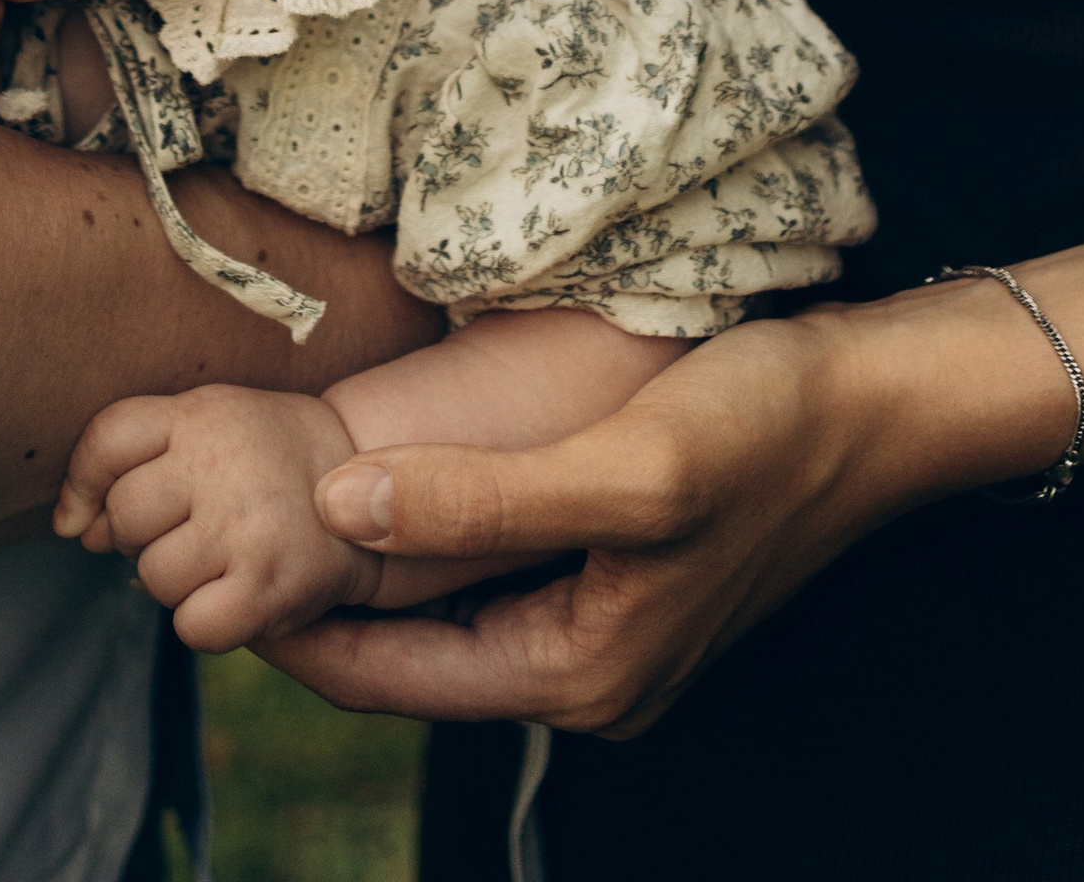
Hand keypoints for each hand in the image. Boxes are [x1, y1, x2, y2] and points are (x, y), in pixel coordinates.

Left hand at [55, 385, 384, 650]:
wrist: (369, 485)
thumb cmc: (265, 460)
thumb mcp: (206, 427)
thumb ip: (133, 459)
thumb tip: (74, 528)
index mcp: (201, 412)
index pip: (107, 439)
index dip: (82, 483)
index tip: (83, 514)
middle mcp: (222, 461)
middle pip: (122, 518)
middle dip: (141, 538)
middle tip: (191, 529)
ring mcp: (245, 524)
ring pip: (153, 577)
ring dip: (177, 582)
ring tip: (223, 557)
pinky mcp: (267, 585)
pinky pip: (191, 626)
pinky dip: (206, 622)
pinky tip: (237, 595)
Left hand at [265, 283, 1079, 735]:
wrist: (878, 405)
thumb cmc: (761, 430)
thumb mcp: (621, 464)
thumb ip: (480, 497)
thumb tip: (340, 510)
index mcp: (578, 676)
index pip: (388, 678)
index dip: (290, 626)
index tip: (204, 567)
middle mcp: (589, 675)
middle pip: (412, 654)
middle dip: (319, 599)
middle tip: (225, 525)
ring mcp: (611, 630)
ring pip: (450, 611)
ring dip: (372, 564)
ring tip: (282, 496)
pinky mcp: (625, 575)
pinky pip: (497, 573)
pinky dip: (434, 535)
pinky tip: (394, 471)